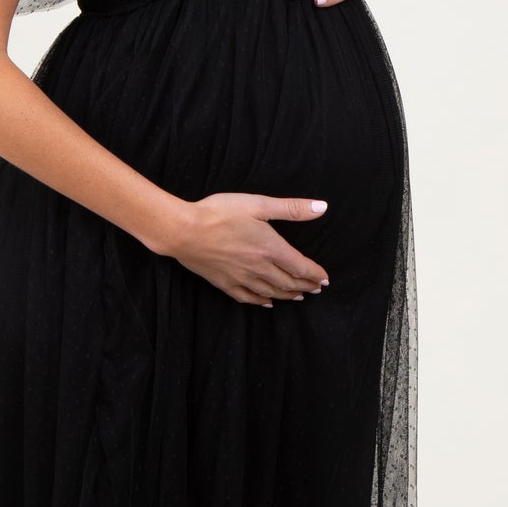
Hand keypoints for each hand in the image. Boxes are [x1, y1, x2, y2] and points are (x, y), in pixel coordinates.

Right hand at [167, 193, 330, 306]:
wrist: (183, 230)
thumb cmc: (219, 213)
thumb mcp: (257, 204)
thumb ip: (291, 208)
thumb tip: (321, 208)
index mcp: (270, 248)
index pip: (301, 267)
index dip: (315, 274)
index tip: (324, 279)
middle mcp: (259, 267)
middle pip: (288, 282)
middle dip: (305, 286)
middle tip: (315, 289)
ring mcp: (241, 278)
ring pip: (271, 292)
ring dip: (288, 295)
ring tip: (299, 296)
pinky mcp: (224, 283)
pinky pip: (248, 297)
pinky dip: (261, 302)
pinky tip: (268, 303)